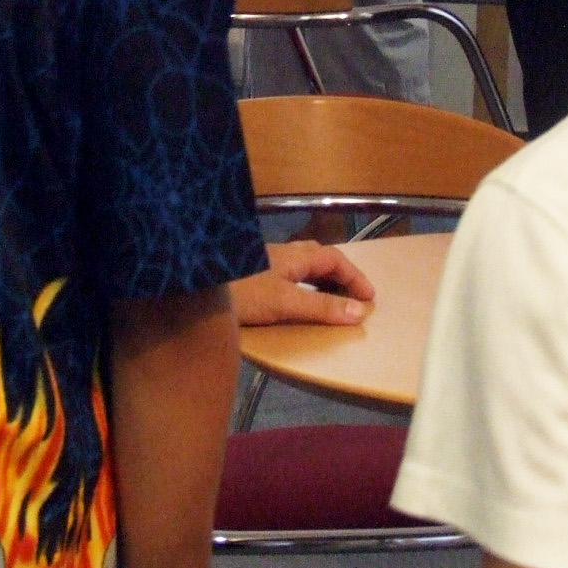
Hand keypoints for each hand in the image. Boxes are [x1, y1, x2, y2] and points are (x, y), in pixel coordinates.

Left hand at [229, 242, 373, 326]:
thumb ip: (321, 308)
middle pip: (320, 258)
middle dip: (340, 275)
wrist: (196, 286)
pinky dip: (303, 286)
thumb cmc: (243, 292)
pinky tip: (295, 301)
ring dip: (321, 280)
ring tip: (331, 301)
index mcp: (295, 255)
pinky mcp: (252, 274)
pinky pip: (289, 275)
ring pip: (302, 266)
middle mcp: (282, 254)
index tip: (370, 296)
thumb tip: (359, 313)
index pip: (335, 258)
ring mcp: (265, 262)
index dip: (355, 276)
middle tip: (354, 297)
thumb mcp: (286, 303)